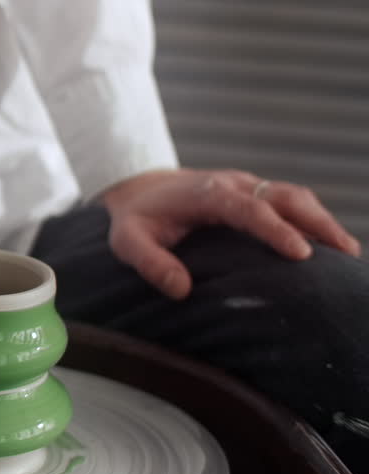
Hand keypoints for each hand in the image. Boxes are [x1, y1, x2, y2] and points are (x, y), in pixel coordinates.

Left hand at [100, 168, 360, 299]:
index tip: (301, 253)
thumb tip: (181, 289)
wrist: (137, 187)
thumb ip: (150, 262)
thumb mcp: (127, 241)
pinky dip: (313, 219)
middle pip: (284, 196)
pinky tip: (329, 246)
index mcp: (206, 194)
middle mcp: (233, 185)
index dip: (275, 229)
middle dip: (317, 222)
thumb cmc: (136, 218)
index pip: (248, 208)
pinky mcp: (254, 193)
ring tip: (347, 254)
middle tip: (344, 254)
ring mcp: (246, 186)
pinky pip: (290, 201)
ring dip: (322, 220)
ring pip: (293, 196)